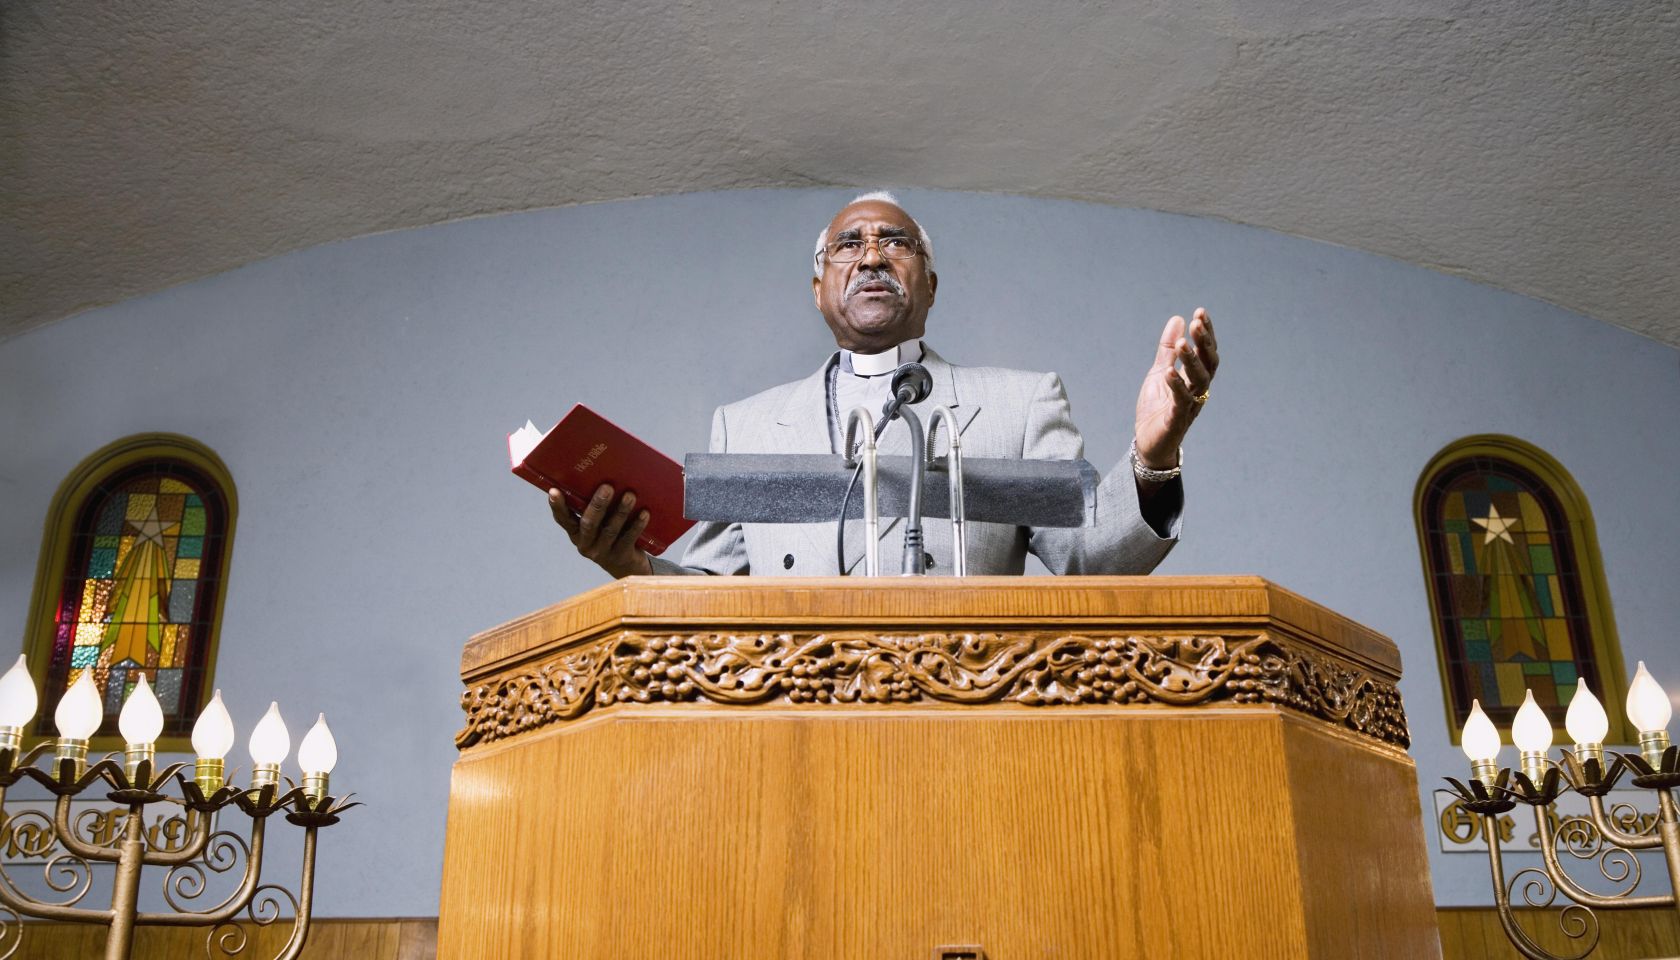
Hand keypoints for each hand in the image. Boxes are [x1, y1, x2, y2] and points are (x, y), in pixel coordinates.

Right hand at [550, 483, 652, 577]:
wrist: (626, 566)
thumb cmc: (610, 536)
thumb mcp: (598, 524)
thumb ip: (595, 508)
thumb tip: (603, 475)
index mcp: (576, 533)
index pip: (563, 519)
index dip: (558, 506)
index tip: (554, 491)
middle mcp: (586, 544)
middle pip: (589, 524)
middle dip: (598, 505)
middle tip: (607, 487)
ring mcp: (603, 552)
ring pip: (610, 530)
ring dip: (620, 511)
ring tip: (630, 495)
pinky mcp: (620, 556)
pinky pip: (629, 539)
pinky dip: (637, 525)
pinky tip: (644, 513)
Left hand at [1134, 307, 1218, 469]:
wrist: (1149, 443)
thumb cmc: (1158, 408)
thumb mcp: (1159, 372)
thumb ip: (1167, 350)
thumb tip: (1178, 319)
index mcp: (1195, 378)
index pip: (1206, 352)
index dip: (1206, 334)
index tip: (1201, 313)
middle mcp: (1198, 391)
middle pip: (1208, 364)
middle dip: (1204, 342)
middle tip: (1197, 322)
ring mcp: (1190, 405)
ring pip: (1198, 381)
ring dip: (1191, 361)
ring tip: (1182, 343)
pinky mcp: (1177, 420)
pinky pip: (1181, 401)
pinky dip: (1176, 385)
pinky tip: (1169, 371)